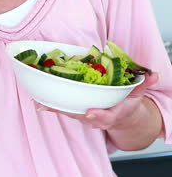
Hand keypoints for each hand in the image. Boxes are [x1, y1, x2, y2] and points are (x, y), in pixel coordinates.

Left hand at [36, 72, 158, 130]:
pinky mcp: (77, 110)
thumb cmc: (126, 103)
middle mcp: (96, 116)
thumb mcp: (137, 94)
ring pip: (69, 112)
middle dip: (68, 112)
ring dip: (55, 108)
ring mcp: (85, 115)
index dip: (98, 115)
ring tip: (41, 102)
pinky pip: (63, 108)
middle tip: (53, 106)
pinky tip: (38, 101)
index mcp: (112, 113)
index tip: (91, 113)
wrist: (120, 115)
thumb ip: (143, 84)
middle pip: (81, 116)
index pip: (106, 116)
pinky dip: (52, 105)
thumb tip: (153, 74)